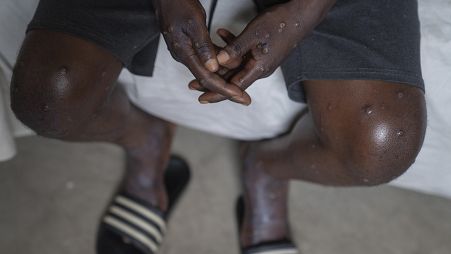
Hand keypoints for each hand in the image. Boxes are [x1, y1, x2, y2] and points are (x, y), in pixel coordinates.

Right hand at [153, 0, 250, 103]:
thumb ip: (204, 47)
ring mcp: (185, 51)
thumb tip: (214, 68)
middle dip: (227, 89)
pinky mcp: (188, 46)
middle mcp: (183, 56)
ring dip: (224, 77)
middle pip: (207, 79)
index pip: (207, 78)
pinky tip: (229, 65)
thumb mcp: (195, 24)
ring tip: (240, 85)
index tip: (239, 96)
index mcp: (184, 53)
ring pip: (207, 70)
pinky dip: (218, 63)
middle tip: (244, 98)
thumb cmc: (178, 4)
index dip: (224, 89)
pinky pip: (205, 59)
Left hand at [191, 0, 334, 103]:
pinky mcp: (262, 52)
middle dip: (213, 79)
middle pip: (232, 79)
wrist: (302, 14)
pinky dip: (232, 46)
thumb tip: (218, 61)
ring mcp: (261, 60)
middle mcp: (260, 68)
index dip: (217, 93)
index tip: (202, 98)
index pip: (234, 87)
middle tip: (193, 82)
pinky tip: (222, 35)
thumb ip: (235, 49)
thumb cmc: (280, 24)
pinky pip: (243, 53)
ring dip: (220, 61)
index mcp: (258, 69)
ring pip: (236, 65)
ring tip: (204, 60)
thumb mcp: (253, 35)